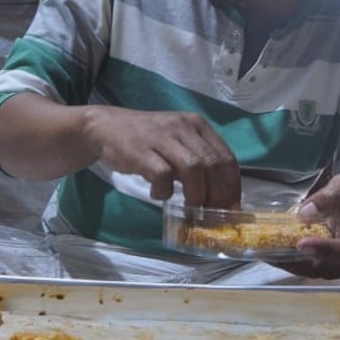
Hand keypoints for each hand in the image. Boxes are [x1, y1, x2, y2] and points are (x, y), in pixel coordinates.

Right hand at [84, 106, 240, 207]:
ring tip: (190, 209)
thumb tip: (219, 198)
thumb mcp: (177, 142)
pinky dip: (164, 191)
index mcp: (197, 125)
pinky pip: (163, 175)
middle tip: (213, 215)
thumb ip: (197, 162)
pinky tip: (158, 195)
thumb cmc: (147, 140)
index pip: (225, 157)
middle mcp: (183, 127)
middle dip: (217, 194)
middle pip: (212, 164)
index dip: (232, 186)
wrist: (106, 127)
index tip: (232, 208)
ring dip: (196, 195)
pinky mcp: (142, 150)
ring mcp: (162, 137)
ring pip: (193, 168)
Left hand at [266, 172, 339, 278]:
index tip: (302, 244)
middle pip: (328, 267)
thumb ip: (329, 196)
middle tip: (271, 250)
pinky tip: (270, 252)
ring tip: (265, 251)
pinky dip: (289, 262)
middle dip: (299, 260)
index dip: (326, 250)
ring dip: (290, 263)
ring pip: (315, 271)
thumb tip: (304, 212)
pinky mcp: (328, 267)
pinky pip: (309, 268)